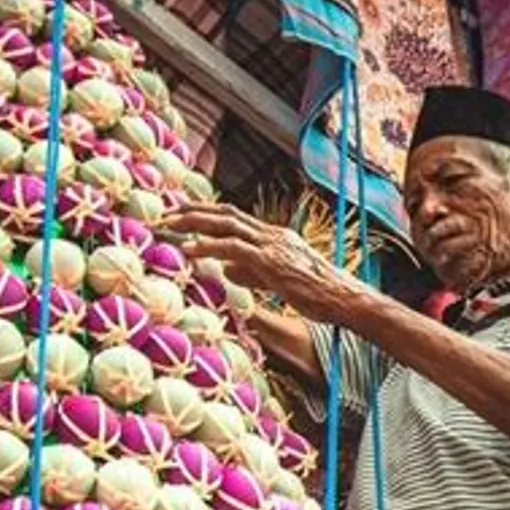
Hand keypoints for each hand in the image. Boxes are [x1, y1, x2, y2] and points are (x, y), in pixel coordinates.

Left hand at [166, 205, 361, 325]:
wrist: (344, 299)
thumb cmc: (317, 295)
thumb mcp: (277, 281)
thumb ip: (250, 272)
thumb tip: (225, 269)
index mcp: (275, 236)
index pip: (234, 217)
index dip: (206, 213)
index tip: (181, 214)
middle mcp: (272, 234)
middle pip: (225, 213)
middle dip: (193, 210)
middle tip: (165, 213)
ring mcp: (272, 245)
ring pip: (226, 224)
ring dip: (193, 222)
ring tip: (169, 224)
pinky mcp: (270, 261)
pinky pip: (233, 248)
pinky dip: (208, 245)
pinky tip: (189, 248)